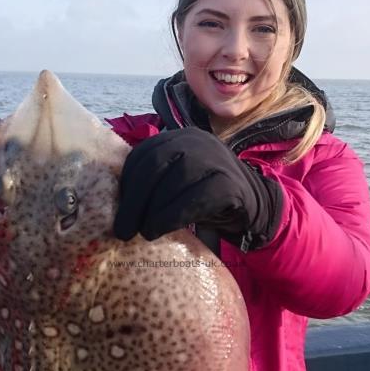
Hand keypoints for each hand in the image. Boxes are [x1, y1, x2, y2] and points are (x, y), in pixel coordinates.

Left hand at [114, 128, 281, 247]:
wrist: (255, 207)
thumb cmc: (206, 199)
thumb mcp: (176, 185)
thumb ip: (152, 184)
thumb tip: (114, 207)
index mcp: (178, 138)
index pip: (143, 155)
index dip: (126, 184)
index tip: (116, 210)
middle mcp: (196, 141)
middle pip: (155, 164)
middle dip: (134, 199)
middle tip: (123, 230)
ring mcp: (215, 159)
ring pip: (174, 180)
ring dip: (153, 211)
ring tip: (144, 232)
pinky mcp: (230, 183)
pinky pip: (196, 198)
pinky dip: (174, 215)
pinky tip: (162, 230)